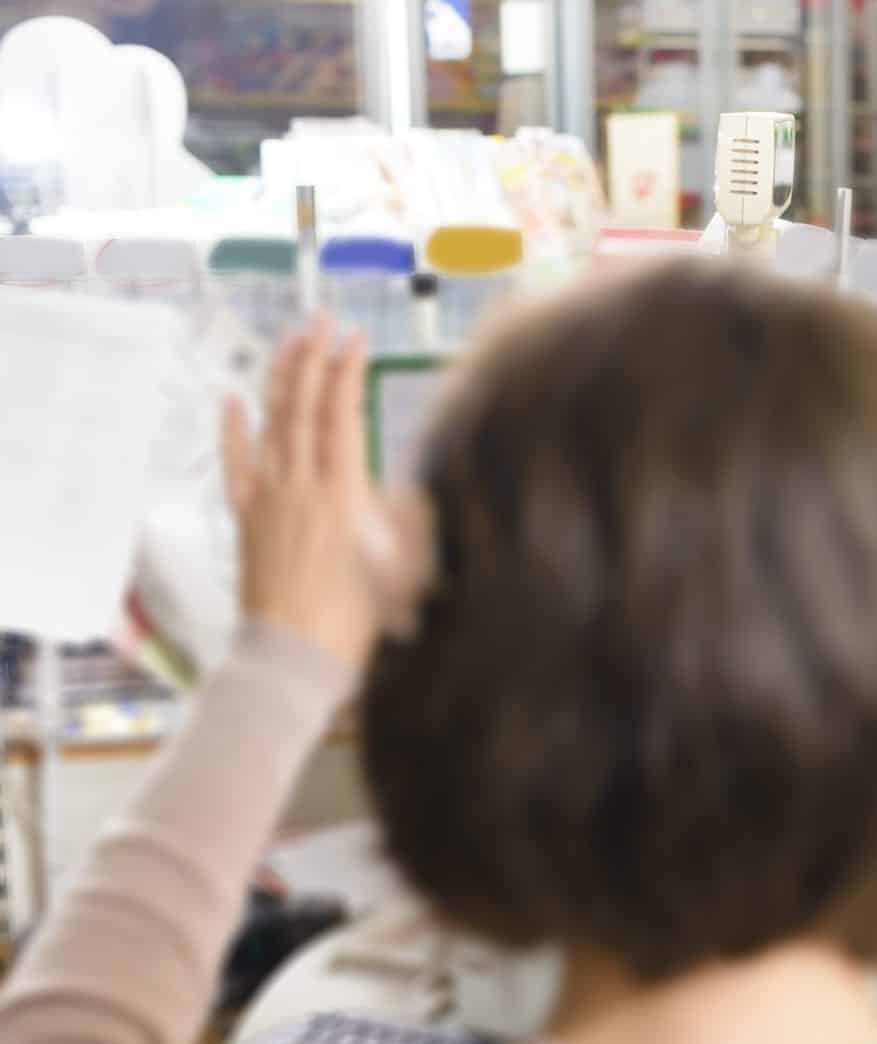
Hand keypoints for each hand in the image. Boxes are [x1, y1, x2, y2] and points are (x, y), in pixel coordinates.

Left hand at [220, 319, 383, 669]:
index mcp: (343, 496)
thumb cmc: (357, 622)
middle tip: (321, 319)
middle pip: (303, 407)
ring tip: (290, 340)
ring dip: (279, 378)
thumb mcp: (403, 568)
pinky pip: (236, 463)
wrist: (295, 656)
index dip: (346, 372)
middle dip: (312, 357)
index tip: (355, 338)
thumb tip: (409, 487)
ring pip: (271, 424)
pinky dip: (233, 428)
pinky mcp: (248, 518)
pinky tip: (233, 398)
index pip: (342, 415)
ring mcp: (269, 500)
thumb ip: (409, 520)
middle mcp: (300, 488)